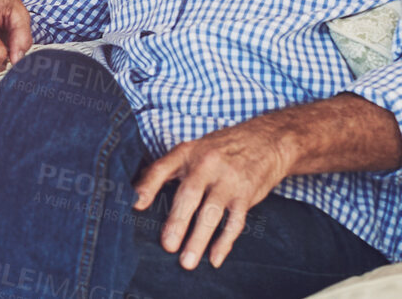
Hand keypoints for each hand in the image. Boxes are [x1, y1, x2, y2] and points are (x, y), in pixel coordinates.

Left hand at [133, 119, 294, 270]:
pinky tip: (215, 259)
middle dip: (177, 222)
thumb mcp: (193, 150)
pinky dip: (225, 242)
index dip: (147, 186)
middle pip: (189, 195)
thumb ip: (167, 169)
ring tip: (187, 261)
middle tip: (168, 246)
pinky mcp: (246, 194)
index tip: (135, 205)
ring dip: (199, 239)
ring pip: (211, 212)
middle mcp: (207, 164)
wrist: (266, 140)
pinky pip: (235, 221)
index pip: (162, 168)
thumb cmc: (220, 149)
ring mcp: (228, 180)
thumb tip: (137, 194)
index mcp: (187, 153)